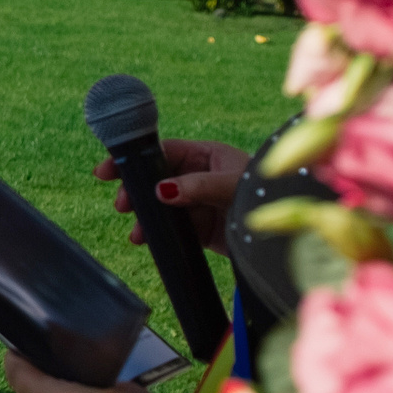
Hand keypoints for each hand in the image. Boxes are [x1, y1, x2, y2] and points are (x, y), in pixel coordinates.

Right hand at [95, 138, 249, 255]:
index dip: (134, 159)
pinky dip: (156, 233)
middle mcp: (198, 176)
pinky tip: (147, 240)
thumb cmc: (262, 197)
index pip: (161, 152)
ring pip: (159, 206)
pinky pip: (170, 227)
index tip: (108, 170)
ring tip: (138, 233)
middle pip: (155, 179)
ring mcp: (197, 202)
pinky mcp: (199, 227)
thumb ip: (196, 186)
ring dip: (144, 217)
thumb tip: (161, 190)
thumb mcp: (230, 187)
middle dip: (135, 192)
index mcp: (206, 156)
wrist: (284, 237)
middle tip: (123, 206)